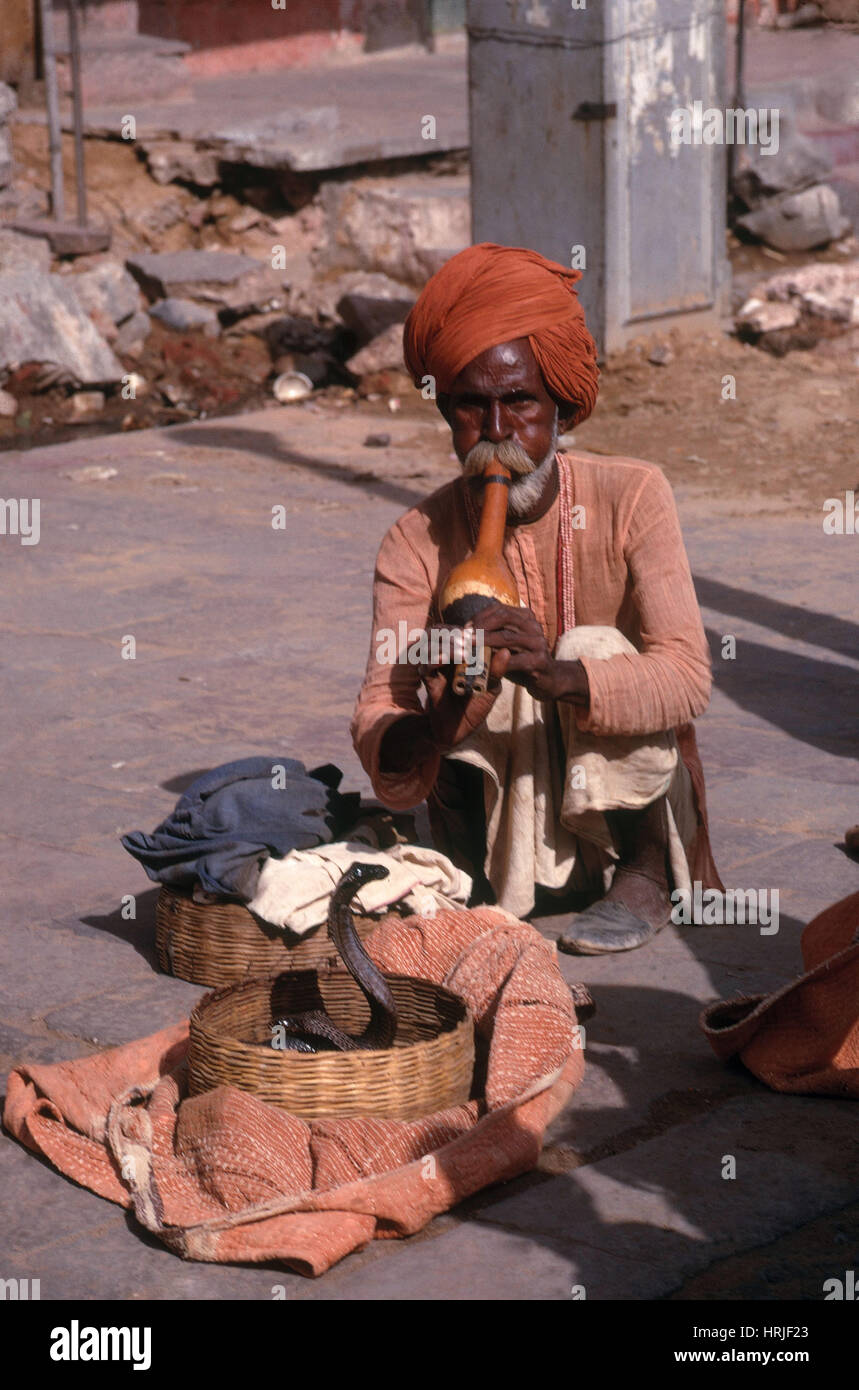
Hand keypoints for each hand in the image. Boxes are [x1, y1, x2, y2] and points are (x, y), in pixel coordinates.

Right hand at [420, 641, 497, 749]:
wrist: (459, 731)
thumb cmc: (476, 706)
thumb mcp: (491, 688)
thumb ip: (497, 671)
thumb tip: (506, 651)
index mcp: (459, 654)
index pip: (457, 631)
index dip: (466, 629)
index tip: (481, 633)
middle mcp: (444, 658)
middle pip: (438, 632)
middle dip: (452, 633)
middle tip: (468, 639)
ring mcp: (434, 668)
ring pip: (430, 644)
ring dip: (446, 645)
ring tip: (463, 653)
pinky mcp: (427, 681)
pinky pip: (425, 666)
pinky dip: (434, 660)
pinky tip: (445, 660)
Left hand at [469, 603, 589, 704]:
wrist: (548, 681)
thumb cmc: (521, 661)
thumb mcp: (506, 645)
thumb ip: (491, 635)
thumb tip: (464, 631)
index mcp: (526, 617)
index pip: (499, 609)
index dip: (479, 616)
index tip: (464, 627)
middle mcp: (534, 626)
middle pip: (504, 618)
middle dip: (480, 626)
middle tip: (463, 636)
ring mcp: (539, 643)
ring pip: (507, 637)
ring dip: (484, 642)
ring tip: (468, 648)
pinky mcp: (539, 661)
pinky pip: (513, 660)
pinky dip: (495, 663)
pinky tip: (482, 666)